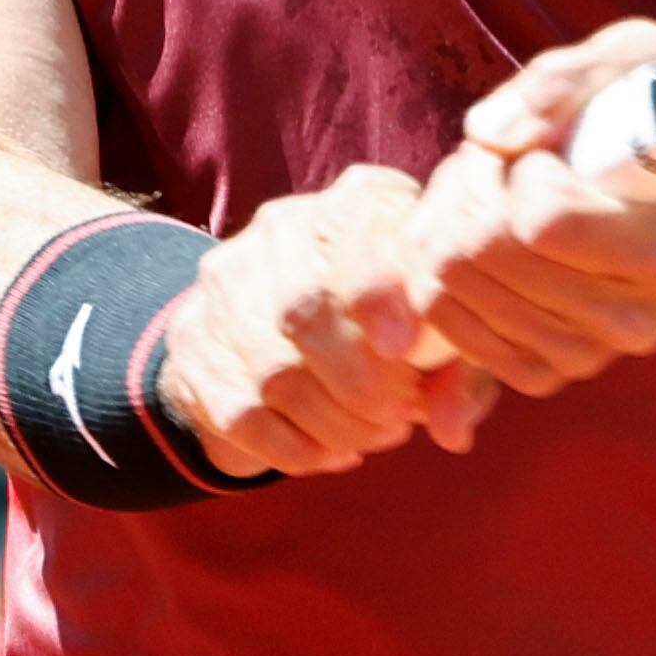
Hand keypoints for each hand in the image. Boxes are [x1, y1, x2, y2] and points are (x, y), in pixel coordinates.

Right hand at [156, 163, 500, 478]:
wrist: (287, 321)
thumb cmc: (397, 320)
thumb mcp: (439, 330)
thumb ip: (461, 373)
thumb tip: (452, 428)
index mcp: (356, 201)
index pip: (352, 225)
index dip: (375, 290)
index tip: (402, 349)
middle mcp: (282, 227)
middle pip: (305, 305)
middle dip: (362, 382)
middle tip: (401, 418)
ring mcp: (227, 282)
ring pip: (274, 371)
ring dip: (334, 423)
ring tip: (373, 438)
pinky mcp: (194, 341)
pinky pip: (243, 413)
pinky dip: (295, 447)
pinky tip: (330, 453)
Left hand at [403, 21, 655, 395]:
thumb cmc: (641, 108)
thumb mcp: (625, 59)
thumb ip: (558, 80)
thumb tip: (487, 134)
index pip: (545, 223)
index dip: (519, 172)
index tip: (540, 152)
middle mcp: (640, 319)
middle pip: (492, 255)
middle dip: (470, 188)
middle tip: (493, 159)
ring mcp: (592, 353)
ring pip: (460, 291)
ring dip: (448, 224)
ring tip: (485, 190)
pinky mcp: (546, 370)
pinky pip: (451, 327)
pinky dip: (438, 275)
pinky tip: (466, 237)